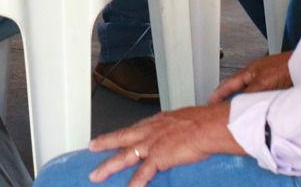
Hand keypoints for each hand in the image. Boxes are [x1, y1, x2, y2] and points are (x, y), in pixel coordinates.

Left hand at [87, 103, 245, 185]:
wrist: (209, 126)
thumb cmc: (205, 122)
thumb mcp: (187, 120)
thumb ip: (179, 128)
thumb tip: (183, 133)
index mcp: (159, 121)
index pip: (136, 128)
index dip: (124, 133)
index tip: (115, 136)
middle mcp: (151, 130)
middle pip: (122, 138)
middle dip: (105, 143)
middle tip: (91, 147)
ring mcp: (152, 144)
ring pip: (124, 156)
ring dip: (108, 166)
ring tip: (96, 175)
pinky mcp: (158, 157)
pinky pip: (142, 173)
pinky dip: (134, 183)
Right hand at [208, 51, 292, 103]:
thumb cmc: (285, 68)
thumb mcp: (263, 83)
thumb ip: (249, 94)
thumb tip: (238, 106)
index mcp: (249, 71)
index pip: (229, 84)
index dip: (218, 94)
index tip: (209, 102)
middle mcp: (256, 74)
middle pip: (237, 87)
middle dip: (228, 97)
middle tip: (219, 108)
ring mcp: (266, 78)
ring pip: (249, 92)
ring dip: (243, 100)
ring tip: (237, 112)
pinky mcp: (276, 83)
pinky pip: (261, 94)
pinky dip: (256, 101)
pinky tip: (259, 108)